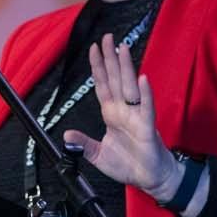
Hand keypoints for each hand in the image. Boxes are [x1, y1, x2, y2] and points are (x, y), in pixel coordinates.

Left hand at [63, 32, 181, 199]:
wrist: (150, 178)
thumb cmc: (129, 164)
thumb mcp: (98, 155)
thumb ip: (83, 144)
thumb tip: (66, 135)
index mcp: (111, 114)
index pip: (102, 85)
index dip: (97, 67)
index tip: (93, 48)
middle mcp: (123, 110)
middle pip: (115, 79)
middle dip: (110, 58)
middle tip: (107, 37)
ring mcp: (136, 116)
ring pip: (129, 86)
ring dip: (126, 67)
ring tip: (122, 48)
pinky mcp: (147, 126)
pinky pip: (146, 107)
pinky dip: (145, 93)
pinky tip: (142, 79)